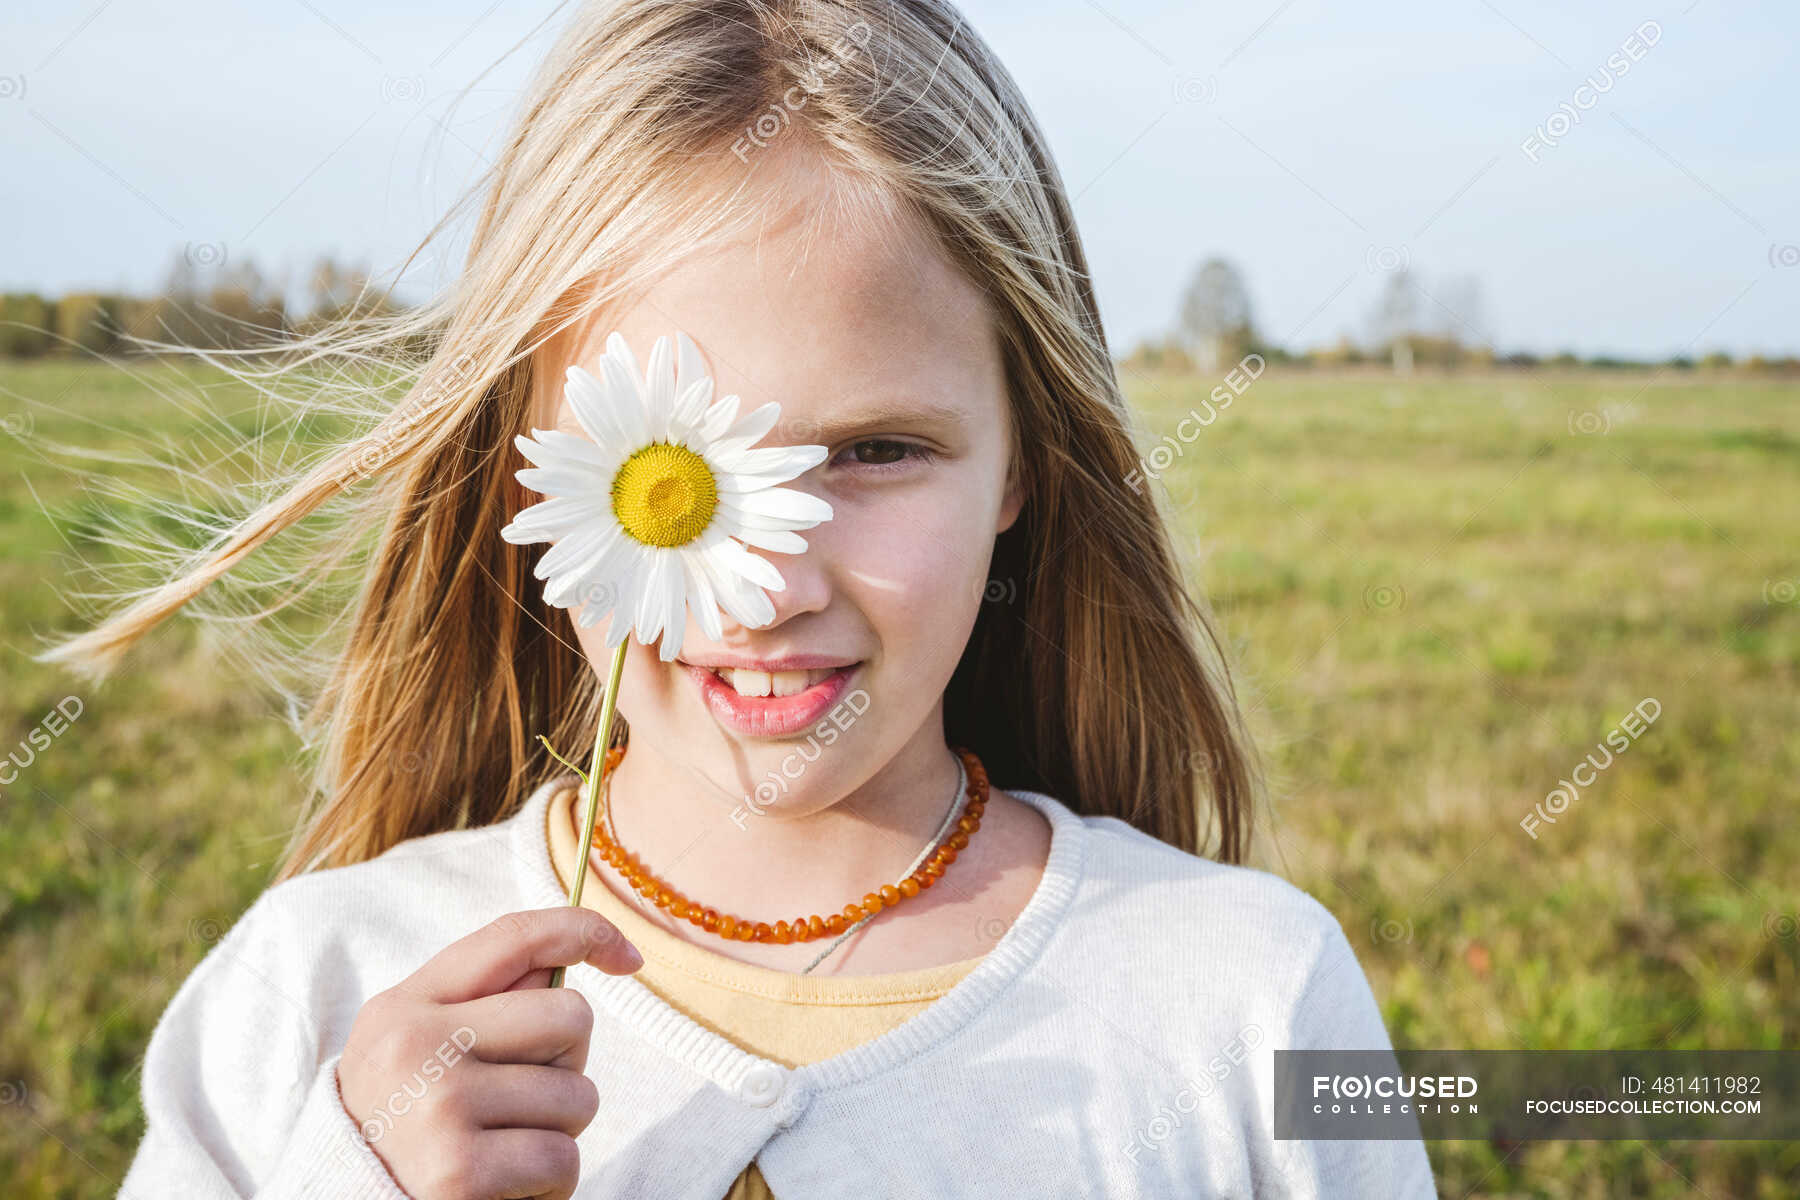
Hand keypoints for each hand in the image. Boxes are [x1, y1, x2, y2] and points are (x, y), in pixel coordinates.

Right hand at [337, 906, 643, 1198]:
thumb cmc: (401, 1133)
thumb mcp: (415, 1052)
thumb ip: (483, 1004)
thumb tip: (573, 956)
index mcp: (404, 1007)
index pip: (511, 939)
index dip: (584, 931)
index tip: (628, 956)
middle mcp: (415, 1045)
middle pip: (570, 1016)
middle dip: (567, 1065)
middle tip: (518, 1105)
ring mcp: (439, 1106)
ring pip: (578, 1095)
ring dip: (557, 1133)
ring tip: (502, 1152)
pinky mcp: (461, 1173)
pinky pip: (562, 1159)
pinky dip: (548, 1185)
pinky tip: (504, 1188)